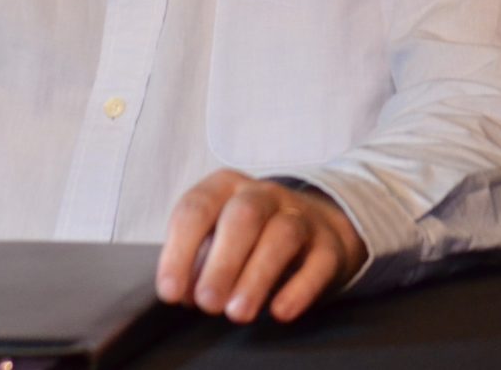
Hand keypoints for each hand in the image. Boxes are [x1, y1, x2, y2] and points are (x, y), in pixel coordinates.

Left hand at [156, 172, 366, 324]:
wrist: (315, 226)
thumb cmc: (248, 237)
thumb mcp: (217, 237)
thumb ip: (197, 262)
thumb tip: (185, 293)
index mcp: (225, 187)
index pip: (197, 209)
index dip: (179, 251)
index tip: (170, 293)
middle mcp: (264, 194)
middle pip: (243, 217)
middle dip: (222, 262)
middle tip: (207, 304)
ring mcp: (300, 216)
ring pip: (282, 235)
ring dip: (257, 276)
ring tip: (238, 313)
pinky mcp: (329, 245)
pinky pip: (319, 262)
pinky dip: (300, 288)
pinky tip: (280, 312)